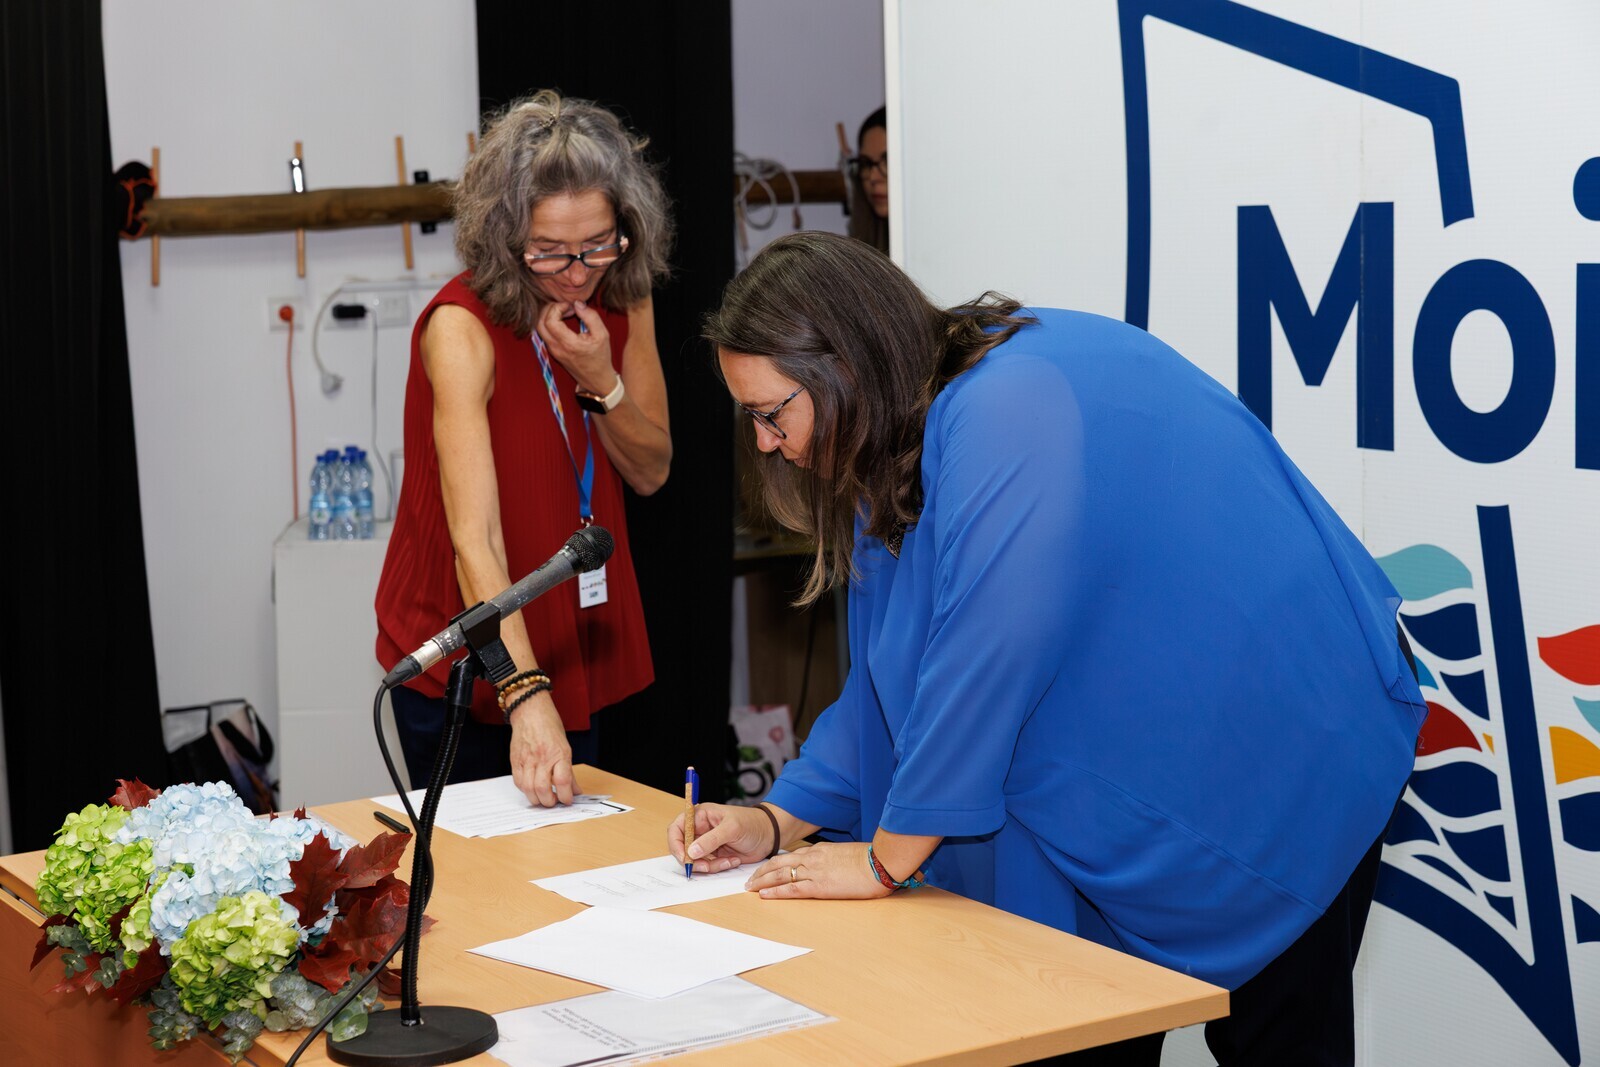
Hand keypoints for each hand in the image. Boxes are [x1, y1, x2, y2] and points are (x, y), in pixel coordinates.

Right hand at [507, 690, 575, 806]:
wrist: (530, 711)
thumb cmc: (550, 727)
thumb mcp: (565, 747)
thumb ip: (569, 770)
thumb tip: (575, 790)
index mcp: (559, 753)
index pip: (562, 781)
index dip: (566, 796)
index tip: (568, 800)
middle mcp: (542, 757)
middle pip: (543, 788)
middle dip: (550, 801)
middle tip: (554, 801)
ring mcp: (527, 759)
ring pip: (529, 789)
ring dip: (536, 799)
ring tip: (542, 798)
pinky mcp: (515, 760)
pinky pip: (518, 782)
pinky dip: (525, 790)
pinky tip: (531, 788)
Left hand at [535, 299, 616, 394]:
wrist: (596, 379)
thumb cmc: (601, 357)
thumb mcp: (602, 335)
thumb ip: (590, 316)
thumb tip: (577, 304)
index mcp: (568, 343)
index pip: (550, 320)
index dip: (557, 308)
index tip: (570, 306)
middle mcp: (556, 347)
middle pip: (540, 322)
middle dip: (550, 309)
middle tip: (565, 307)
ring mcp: (552, 350)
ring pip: (539, 328)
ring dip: (549, 315)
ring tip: (565, 313)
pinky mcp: (552, 351)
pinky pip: (544, 333)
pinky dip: (550, 322)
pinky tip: (564, 321)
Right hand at [668, 803, 774, 873]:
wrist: (769, 836)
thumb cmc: (752, 823)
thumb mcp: (732, 828)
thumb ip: (711, 839)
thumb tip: (692, 851)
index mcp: (700, 815)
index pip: (677, 828)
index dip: (676, 843)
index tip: (684, 857)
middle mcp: (700, 829)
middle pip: (683, 848)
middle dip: (693, 860)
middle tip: (706, 866)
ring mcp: (706, 843)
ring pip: (695, 860)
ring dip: (709, 865)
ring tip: (727, 861)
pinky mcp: (714, 855)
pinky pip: (707, 866)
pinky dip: (718, 867)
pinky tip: (732, 860)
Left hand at [743, 842, 892, 899]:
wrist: (881, 863)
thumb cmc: (872, 860)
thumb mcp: (849, 855)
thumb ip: (836, 860)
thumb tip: (834, 868)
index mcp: (820, 850)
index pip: (791, 856)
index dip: (775, 864)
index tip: (766, 870)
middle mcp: (813, 858)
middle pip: (779, 863)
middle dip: (762, 872)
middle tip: (749, 880)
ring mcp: (814, 871)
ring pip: (780, 875)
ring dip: (762, 881)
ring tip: (750, 887)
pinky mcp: (819, 886)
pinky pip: (791, 889)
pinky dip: (775, 892)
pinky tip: (764, 895)